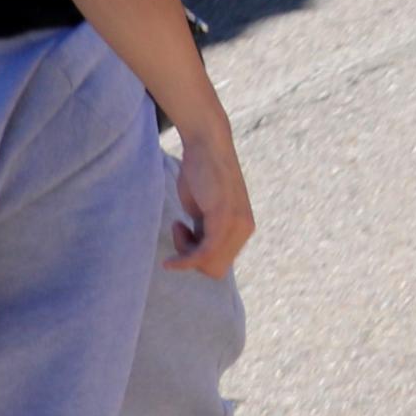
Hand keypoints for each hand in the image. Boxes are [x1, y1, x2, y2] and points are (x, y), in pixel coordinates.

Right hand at [162, 123, 253, 277]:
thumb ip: (206, 231)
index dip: (198, 258)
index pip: (221, 263)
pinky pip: (206, 253)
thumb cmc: (200, 175)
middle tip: (181, 229)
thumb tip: (199, 256)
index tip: (185, 232)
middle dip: (192, 258)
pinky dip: (185, 262)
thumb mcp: (203, 211)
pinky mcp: (225, 217)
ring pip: (210, 264)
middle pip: (216, 269)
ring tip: (179, 225)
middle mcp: (245, 229)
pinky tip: (170, 261)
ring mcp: (237, 223)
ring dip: (186, 254)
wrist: (206, 145)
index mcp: (242, 228)